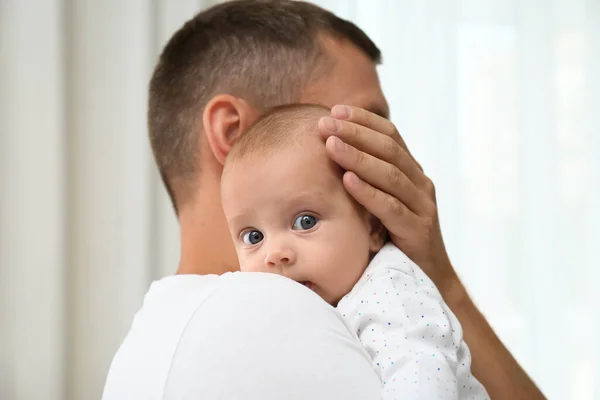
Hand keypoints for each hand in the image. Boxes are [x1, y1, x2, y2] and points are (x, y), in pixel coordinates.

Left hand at [318, 105, 459, 296]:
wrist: (428, 278)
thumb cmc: (396, 238)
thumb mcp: (383, 203)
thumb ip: (369, 179)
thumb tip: (332, 153)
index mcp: (412, 173)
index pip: (390, 136)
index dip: (364, 121)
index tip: (336, 110)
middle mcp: (420, 184)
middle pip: (389, 149)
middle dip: (355, 132)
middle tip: (326, 122)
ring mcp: (423, 207)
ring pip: (390, 174)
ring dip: (358, 156)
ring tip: (331, 144)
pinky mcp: (418, 232)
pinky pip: (391, 208)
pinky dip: (368, 192)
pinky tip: (347, 180)